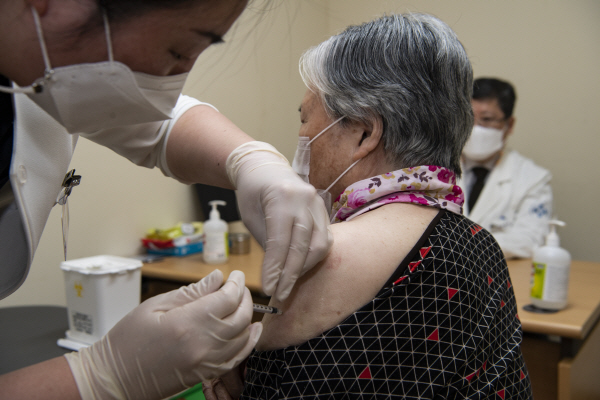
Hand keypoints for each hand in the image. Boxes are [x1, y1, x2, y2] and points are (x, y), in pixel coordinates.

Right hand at [65, 270, 261, 399]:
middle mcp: (202, 345)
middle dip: (245, 298)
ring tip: (243, 304)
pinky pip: (237, 358)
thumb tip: (218, 278)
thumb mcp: (155, 306)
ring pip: (243, 337)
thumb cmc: (128, 339)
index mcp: (187, 323)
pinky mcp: (206, 374)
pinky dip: (248, 343)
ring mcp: (206, 363)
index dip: (236, 283)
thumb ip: (191, 292)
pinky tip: (251, 331)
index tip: (236, 275)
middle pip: (241, 317)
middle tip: (239, 287)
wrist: (115, 378)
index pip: (227, 299)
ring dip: (249, 318)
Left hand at [226, 141, 332, 300]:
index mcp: (282, 197)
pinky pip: (324, 239)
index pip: (281, 241)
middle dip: (291, 274)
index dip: (275, 269)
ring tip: (288, 282)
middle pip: (303, 246)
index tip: (268, 288)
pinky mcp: (324, 210)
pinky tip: (300, 267)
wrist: (265, 168)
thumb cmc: (252, 193)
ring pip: (319, 245)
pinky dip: (313, 257)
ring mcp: (318, 203)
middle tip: (279, 293)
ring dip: (304, 268)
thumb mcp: (251, 217)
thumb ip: (267, 243)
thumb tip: (276, 274)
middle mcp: (305, 199)